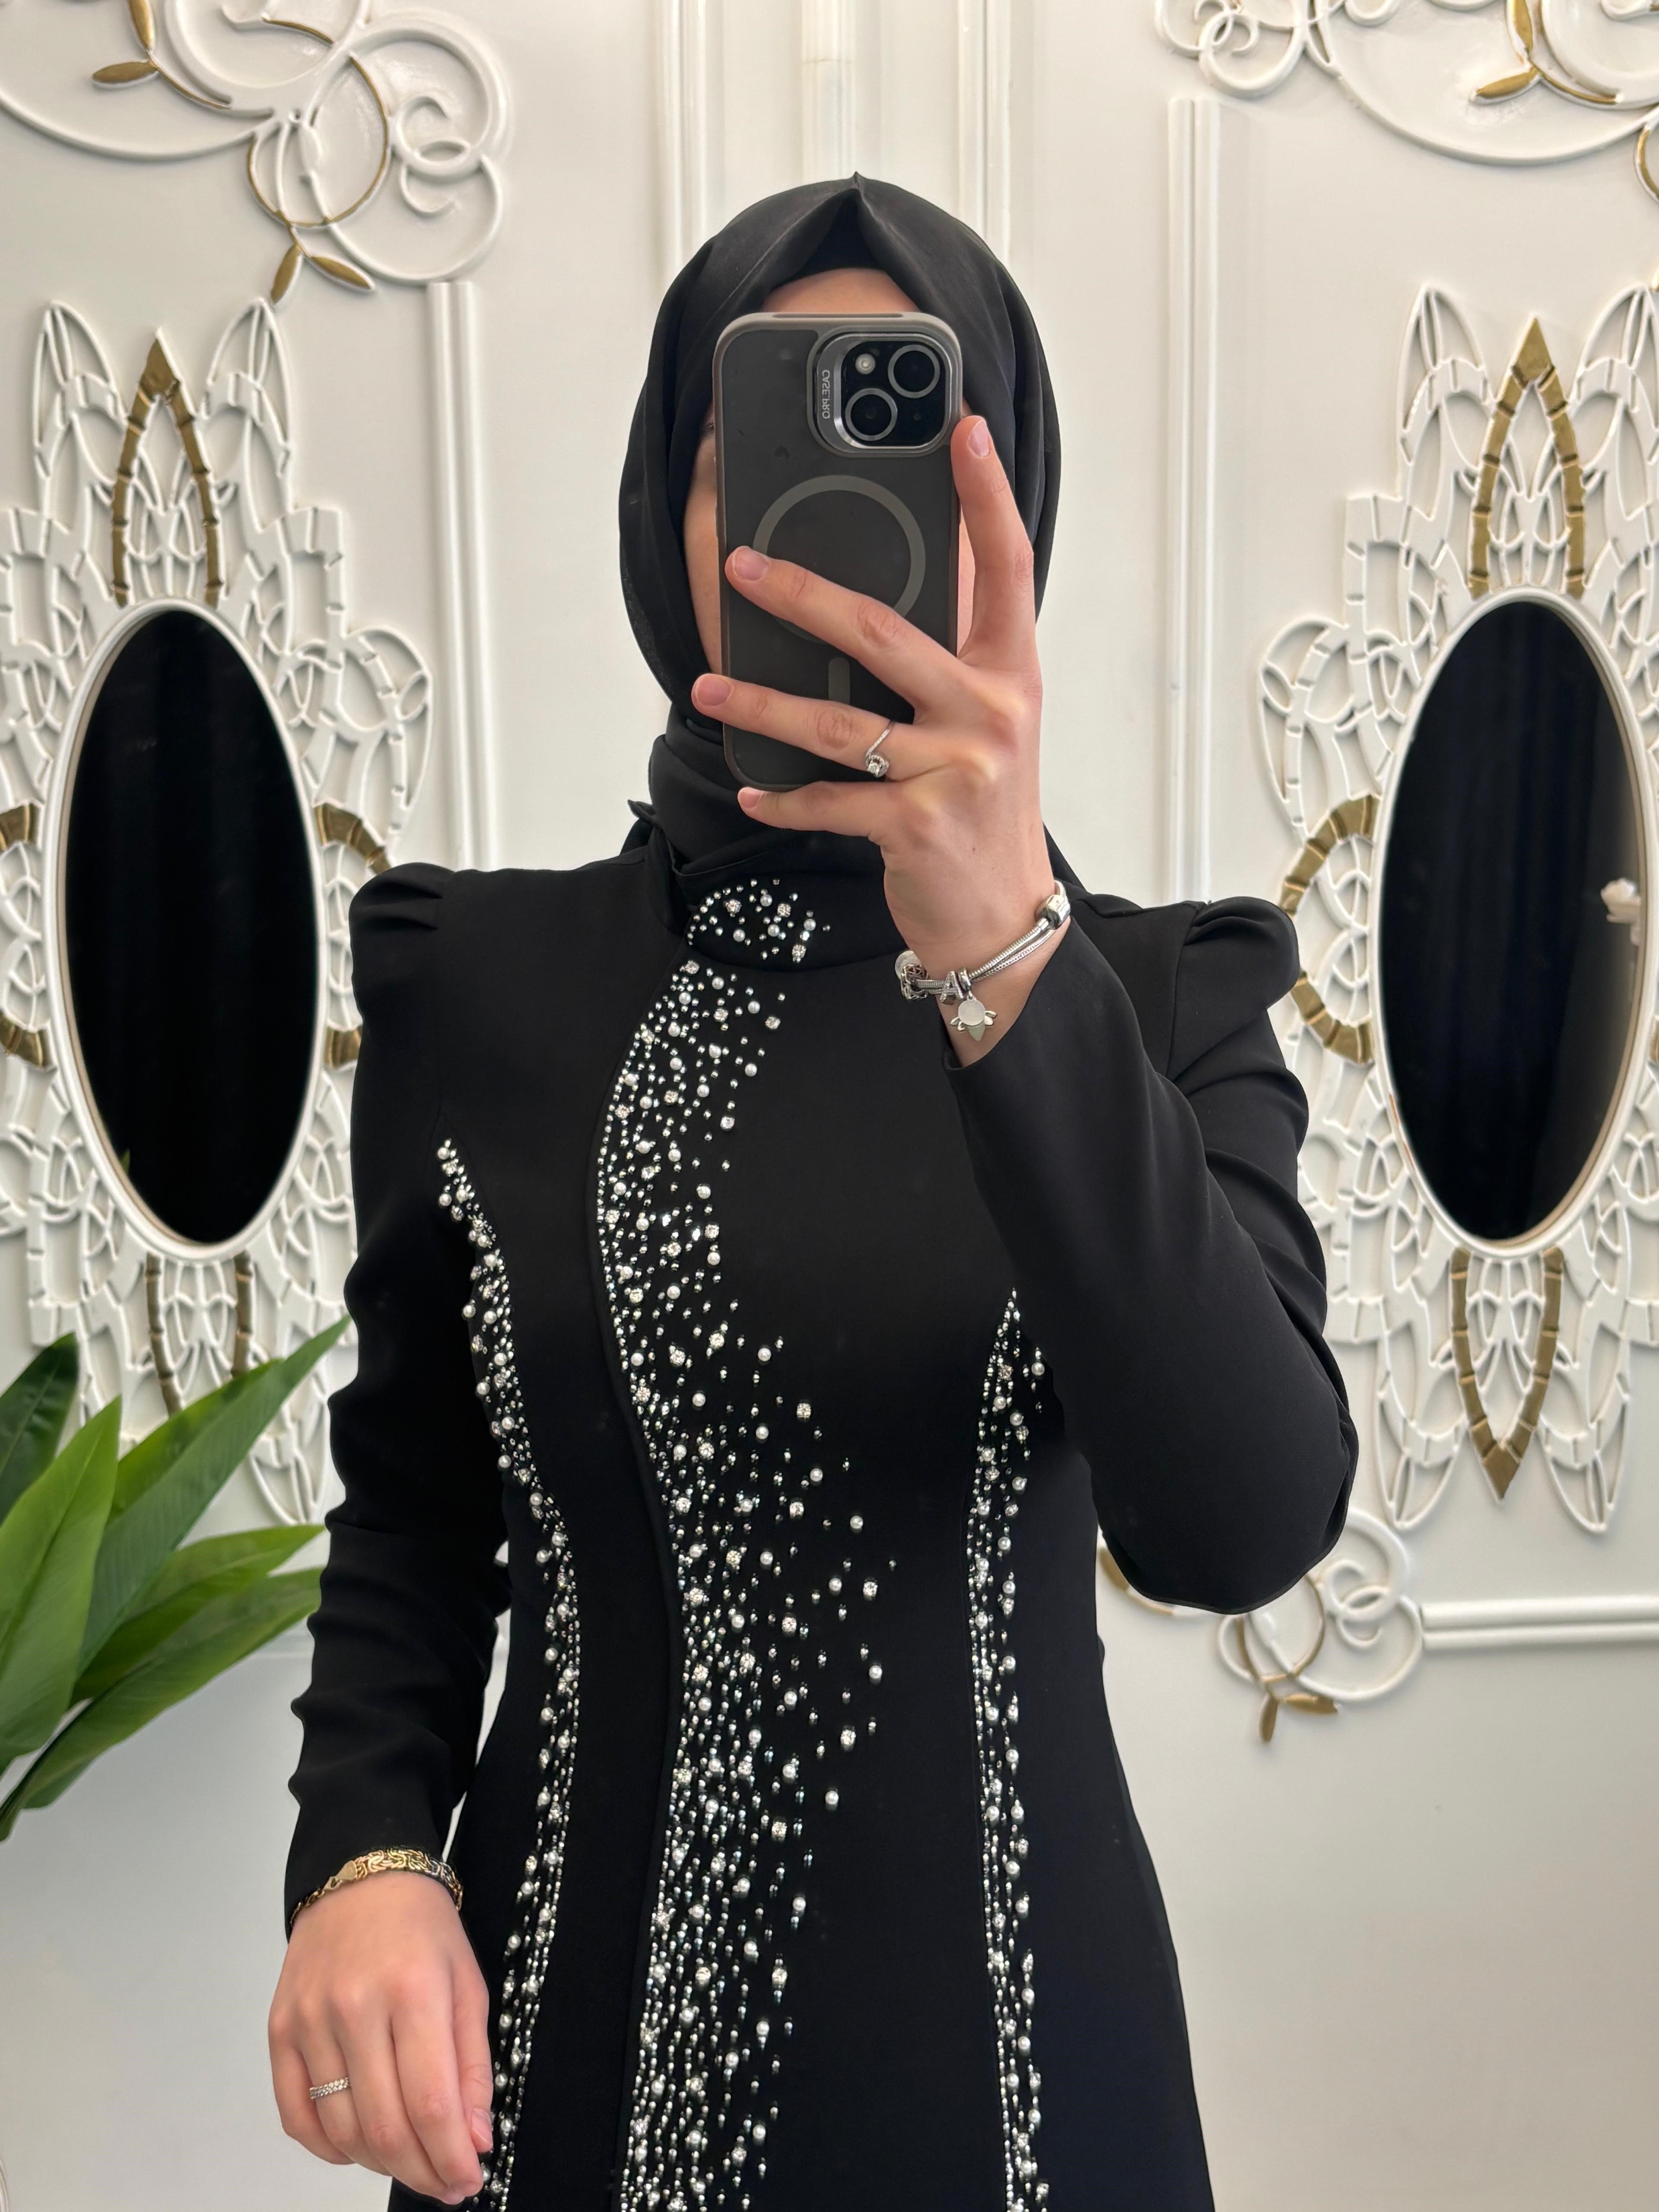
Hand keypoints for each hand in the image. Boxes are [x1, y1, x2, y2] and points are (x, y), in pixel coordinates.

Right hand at [269, 1871, 491, 2204]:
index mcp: (413, 1990)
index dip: (451, 2158)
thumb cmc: (422, 1928)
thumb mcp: (467, 1984)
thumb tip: (476, 2140)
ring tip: (410, 2161)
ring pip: (342, 2130)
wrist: (360, 1875)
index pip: (431, 2104)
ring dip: (380, 2163)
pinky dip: (329, 2148)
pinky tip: (358, 2147)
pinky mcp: (279, 2029)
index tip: (468, 2181)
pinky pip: (296, 2116)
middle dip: (422, 2171)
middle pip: (386, 2127)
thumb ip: (473, 2067)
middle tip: (444, 2182)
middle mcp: (356, 2006)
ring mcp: (310, 2020)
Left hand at [690, 414, 1064, 1061]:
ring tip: (708, 689)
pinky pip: (828, 801)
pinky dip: (782, 797)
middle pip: (883, 632)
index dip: (986, 495)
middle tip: (741, 567)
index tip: (963, 429)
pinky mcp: (916, 826)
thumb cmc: (983, 808)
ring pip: (837, 723)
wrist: (1004, 916)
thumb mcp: (987, 723)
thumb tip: (890, 587)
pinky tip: (754, 787)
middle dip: (801, 594)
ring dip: (761, 705)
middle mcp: (989, 713)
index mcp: (1010, 674)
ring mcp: (955, 770)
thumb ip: (952, 656)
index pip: (1005, 567)